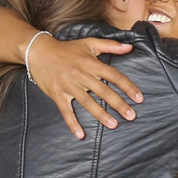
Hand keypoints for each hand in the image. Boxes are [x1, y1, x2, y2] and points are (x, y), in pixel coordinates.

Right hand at [26, 36, 142, 138]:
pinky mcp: (57, 95)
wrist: (38, 52)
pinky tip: (81, 134)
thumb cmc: (67, 48)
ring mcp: (69, 86)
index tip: (139, 98)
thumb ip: (111, 46)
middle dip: (118, 104)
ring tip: (114, 125)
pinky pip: (66, 111)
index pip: (114, 76)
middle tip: (131, 116)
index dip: (128, 87)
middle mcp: (81, 75)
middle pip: (103, 91)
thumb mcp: (89, 43)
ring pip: (87, 103)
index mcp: (91, 63)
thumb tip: (130, 47)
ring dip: (101, 115)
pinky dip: (72, 123)